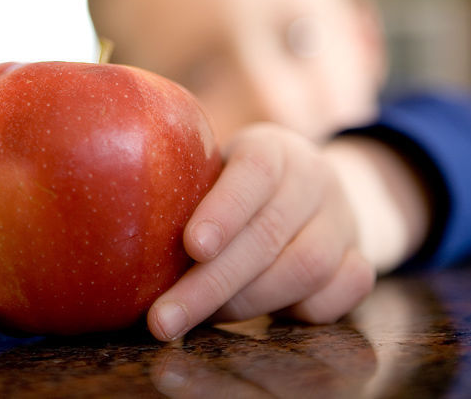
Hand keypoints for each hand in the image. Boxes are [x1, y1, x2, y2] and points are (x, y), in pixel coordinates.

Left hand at [146, 123, 378, 340]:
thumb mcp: (218, 169)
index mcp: (274, 148)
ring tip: (198, 319)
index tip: (192, 247)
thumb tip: (111, 232)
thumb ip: (186, 188)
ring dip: (247, 303)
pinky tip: (264, 321)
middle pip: (269, 233)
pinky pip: (344, 293)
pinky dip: (303, 312)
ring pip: (306, 268)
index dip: (225, 209)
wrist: (316, 191)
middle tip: (163, 319)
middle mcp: (314, 180)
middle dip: (213, 283)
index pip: (255, 171)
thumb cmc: (241, 186)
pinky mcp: (359, 258)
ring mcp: (342, 220)